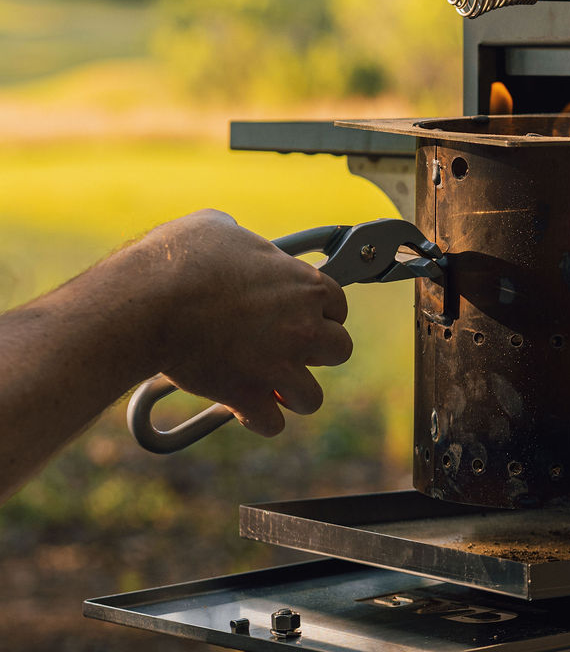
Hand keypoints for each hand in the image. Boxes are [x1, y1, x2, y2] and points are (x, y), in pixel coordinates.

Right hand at [140, 211, 352, 436]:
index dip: (320, 313)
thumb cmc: (178, 258)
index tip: (302, 317)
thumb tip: (233, 241)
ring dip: (291, 394)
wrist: (148, 302)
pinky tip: (241, 407)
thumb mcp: (216, 227)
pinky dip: (257, 419)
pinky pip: (271, 424)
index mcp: (304, 285)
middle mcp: (303, 328)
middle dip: (315, 353)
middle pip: (339, 351)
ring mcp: (279, 366)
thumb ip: (240, 239)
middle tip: (286, 349)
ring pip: (311, 398)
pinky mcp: (249, 397)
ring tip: (268, 386)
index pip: (338, 305)